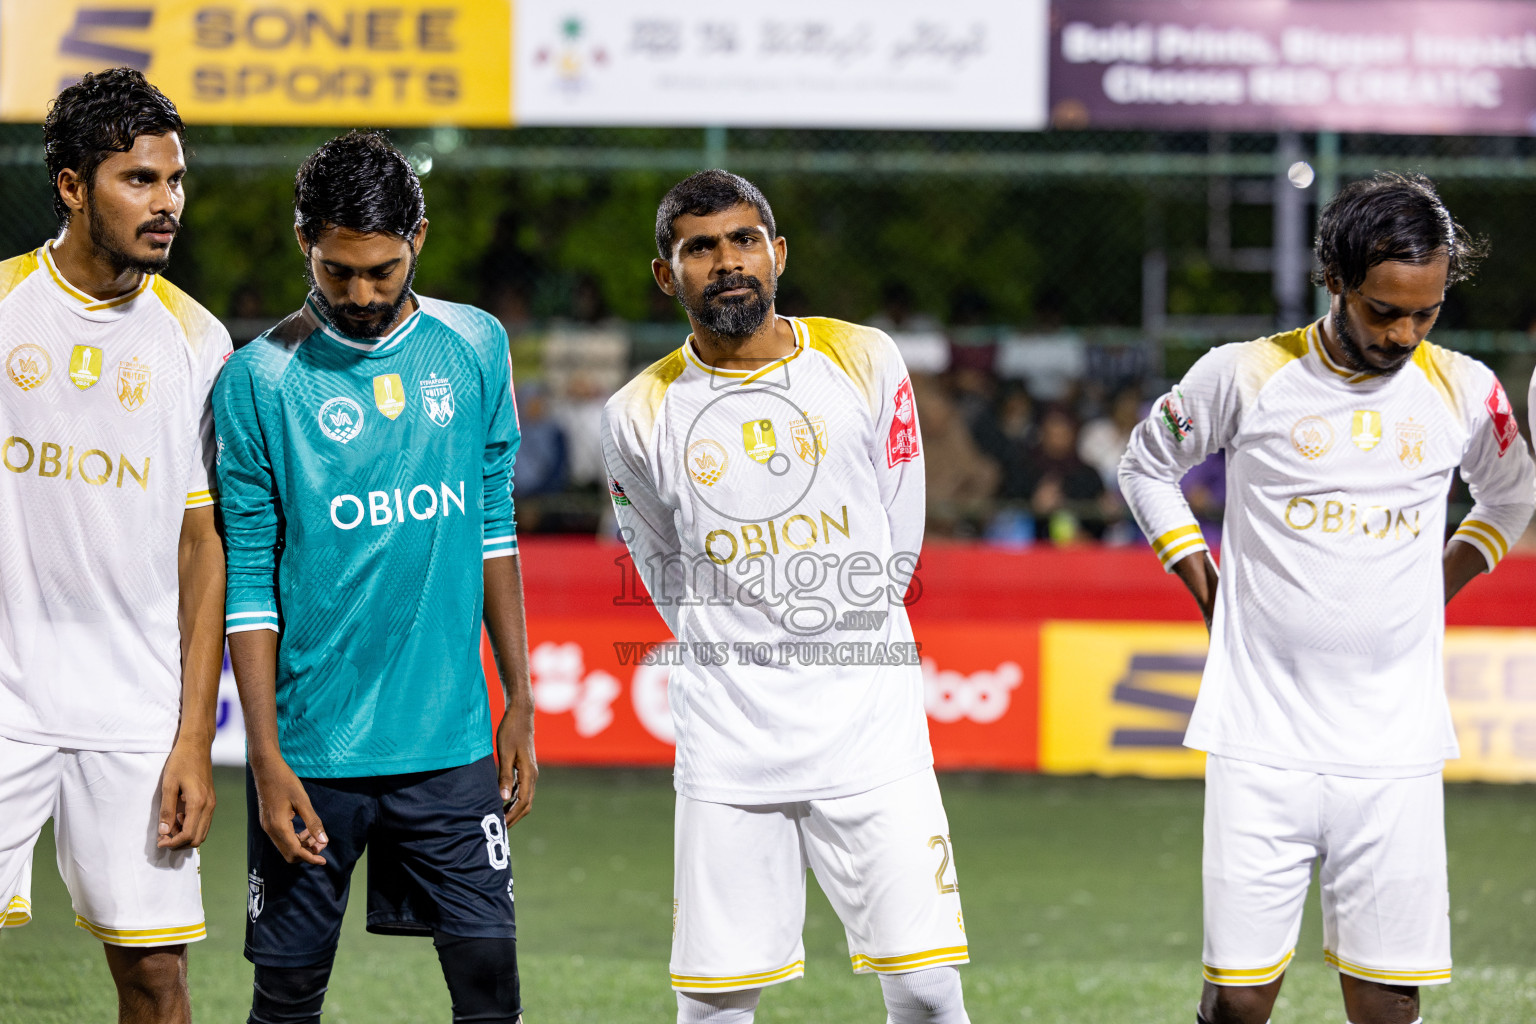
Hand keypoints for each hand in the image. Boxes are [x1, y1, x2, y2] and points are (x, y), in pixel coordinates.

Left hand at [157, 739, 216, 848]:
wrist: (196, 746)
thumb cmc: (180, 762)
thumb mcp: (168, 785)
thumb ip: (167, 810)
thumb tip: (164, 831)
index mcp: (198, 803)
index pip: (188, 835)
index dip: (173, 843)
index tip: (159, 841)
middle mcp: (209, 806)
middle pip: (198, 839)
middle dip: (179, 843)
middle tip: (163, 837)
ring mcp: (212, 804)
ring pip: (202, 832)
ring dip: (186, 836)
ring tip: (170, 827)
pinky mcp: (211, 801)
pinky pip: (204, 823)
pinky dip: (191, 827)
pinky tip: (179, 818)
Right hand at [251, 756, 327, 864]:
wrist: (266, 768)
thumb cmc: (285, 781)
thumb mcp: (303, 800)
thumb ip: (313, 822)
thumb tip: (324, 841)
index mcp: (278, 826)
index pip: (295, 852)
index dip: (311, 858)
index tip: (324, 861)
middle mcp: (270, 830)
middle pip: (289, 853)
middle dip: (307, 853)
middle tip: (322, 843)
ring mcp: (267, 826)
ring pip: (286, 846)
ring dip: (302, 845)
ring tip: (316, 836)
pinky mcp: (268, 822)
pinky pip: (282, 838)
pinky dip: (295, 838)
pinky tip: (306, 829)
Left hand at [496, 709, 537, 827]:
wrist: (521, 714)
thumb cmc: (511, 731)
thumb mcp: (505, 753)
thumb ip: (504, 776)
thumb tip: (503, 799)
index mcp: (529, 773)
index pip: (522, 803)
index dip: (511, 816)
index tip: (499, 826)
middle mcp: (532, 775)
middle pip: (526, 804)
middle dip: (514, 817)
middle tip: (499, 828)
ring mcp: (530, 772)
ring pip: (525, 798)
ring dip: (513, 810)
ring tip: (498, 818)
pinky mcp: (526, 768)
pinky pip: (522, 790)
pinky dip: (513, 800)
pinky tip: (502, 802)